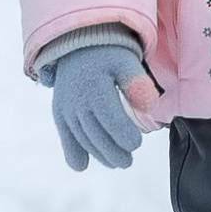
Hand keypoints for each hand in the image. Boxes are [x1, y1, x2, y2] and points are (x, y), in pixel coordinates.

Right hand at [44, 40, 152, 171]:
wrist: (80, 46)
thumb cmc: (110, 56)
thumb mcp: (126, 62)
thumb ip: (137, 83)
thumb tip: (150, 106)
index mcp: (96, 86)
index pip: (111, 120)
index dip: (125, 136)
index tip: (137, 144)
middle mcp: (77, 99)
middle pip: (96, 135)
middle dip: (114, 153)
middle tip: (128, 161)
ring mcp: (66, 107)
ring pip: (83, 138)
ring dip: (99, 154)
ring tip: (116, 162)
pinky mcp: (59, 113)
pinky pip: (65, 136)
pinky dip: (72, 153)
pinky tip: (82, 165)